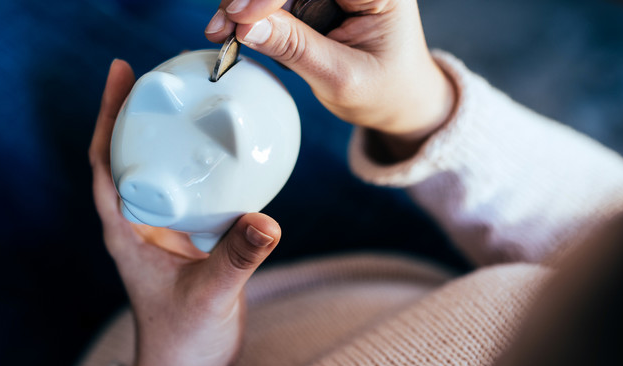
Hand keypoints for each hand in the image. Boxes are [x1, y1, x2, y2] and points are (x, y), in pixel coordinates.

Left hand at [89, 60, 281, 365]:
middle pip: (129, 156)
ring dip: (166, 136)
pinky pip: (190, 190)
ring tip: (187, 101)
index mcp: (128, 232)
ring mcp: (164, 231)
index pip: (106, 163)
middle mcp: (141, 224)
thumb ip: (237, 259)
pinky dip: (199, 166)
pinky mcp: (188, 240)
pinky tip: (221, 154)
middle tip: (158, 74)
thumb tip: (267, 220)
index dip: (108, 117)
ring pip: (159, 171)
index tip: (122, 75)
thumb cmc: (182, 342)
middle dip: (137, 114)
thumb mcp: (210, 297)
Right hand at [205, 0, 455, 160]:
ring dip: (246, 2)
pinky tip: (235, 26)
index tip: (242, 17)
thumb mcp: (341, 78)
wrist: (399, 98)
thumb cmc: (385, 90)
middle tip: (225, 24)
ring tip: (224, 31)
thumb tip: (247, 26)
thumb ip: (296, 49)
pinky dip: (252, 8)